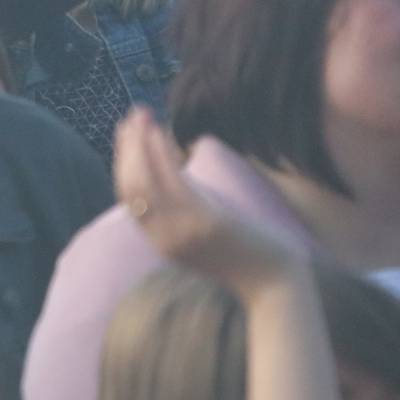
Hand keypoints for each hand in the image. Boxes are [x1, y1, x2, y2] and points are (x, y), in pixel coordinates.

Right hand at [115, 108, 306, 298]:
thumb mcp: (206, 226)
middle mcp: (163, 238)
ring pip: (144, 182)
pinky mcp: (203, 223)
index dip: (123, 161)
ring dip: (139, 145)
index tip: (126, 133)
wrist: (276, 283)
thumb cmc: (248, 253)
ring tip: (141, 117)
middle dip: (126, 149)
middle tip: (130, 118)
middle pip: (130, 187)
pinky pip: (173, 183)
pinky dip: (161, 154)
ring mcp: (181, 232)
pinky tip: (162, 132)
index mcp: (160, 242)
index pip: (129, 196)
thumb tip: (172, 167)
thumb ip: (185, 203)